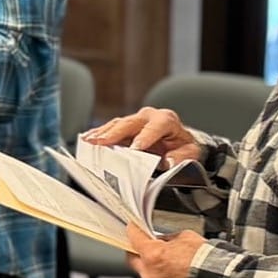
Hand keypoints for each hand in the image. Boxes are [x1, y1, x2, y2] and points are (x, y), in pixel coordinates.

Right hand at [82, 105, 201, 164]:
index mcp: (166, 120)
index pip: (155, 127)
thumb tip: (169, 161)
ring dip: (102, 133)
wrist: (178, 141)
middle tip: (102, 142)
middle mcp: (149, 116)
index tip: (136, 149)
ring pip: (117, 124)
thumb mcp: (189, 153)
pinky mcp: (125, 127)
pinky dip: (99, 133)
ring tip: (89, 140)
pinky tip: (88, 138)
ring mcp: (135, 120)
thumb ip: (181, 157)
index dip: (145, 137)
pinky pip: (110, 128)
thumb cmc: (182, 147)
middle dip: (115, 133)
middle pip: (130, 123)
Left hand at [125, 224, 204, 277]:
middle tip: (147, 247)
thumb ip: (167, 239)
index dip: (134, 230)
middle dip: (139, 252)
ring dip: (153, 269)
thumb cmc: (204, 260)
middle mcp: (149, 274)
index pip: (134, 238)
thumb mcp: (184, 237)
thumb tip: (160, 241)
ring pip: (146, 275)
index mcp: (152, 255)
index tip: (134, 228)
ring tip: (170, 265)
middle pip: (133, 259)